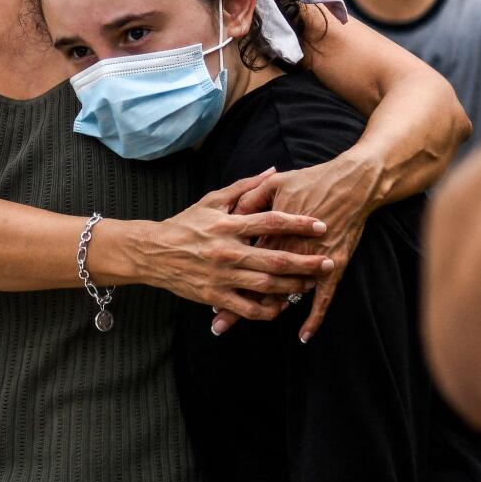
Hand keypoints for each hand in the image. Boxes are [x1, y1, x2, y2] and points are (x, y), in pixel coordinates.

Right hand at [126, 168, 331, 321]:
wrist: (152, 252)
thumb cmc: (185, 224)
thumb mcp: (211, 200)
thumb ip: (245, 188)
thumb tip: (273, 171)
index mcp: (228, 225)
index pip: (270, 221)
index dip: (298, 222)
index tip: (321, 224)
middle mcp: (227, 251)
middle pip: (275, 259)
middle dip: (306, 262)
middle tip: (328, 261)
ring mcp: (221, 276)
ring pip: (266, 286)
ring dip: (294, 286)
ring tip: (312, 284)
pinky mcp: (215, 296)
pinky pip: (249, 308)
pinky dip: (269, 310)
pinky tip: (281, 304)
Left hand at [223, 149, 381, 340]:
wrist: (352, 182)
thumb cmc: (312, 180)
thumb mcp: (275, 183)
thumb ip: (249, 196)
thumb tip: (232, 212)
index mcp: (270, 230)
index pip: (243, 258)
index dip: (225, 276)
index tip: (205, 292)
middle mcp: (287, 248)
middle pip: (257, 282)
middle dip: (236, 304)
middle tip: (218, 322)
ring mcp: (310, 260)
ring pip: (284, 293)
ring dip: (265, 313)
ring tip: (249, 330)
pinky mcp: (333, 265)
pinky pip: (323, 298)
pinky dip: (314, 318)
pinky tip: (303, 336)